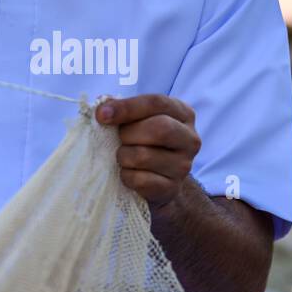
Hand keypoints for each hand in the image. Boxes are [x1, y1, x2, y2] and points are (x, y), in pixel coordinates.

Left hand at [95, 94, 200, 208]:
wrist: (158, 183)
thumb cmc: (144, 143)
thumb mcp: (138, 121)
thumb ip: (123, 109)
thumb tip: (103, 108)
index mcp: (183, 114)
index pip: (156, 103)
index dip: (127, 107)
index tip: (101, 115)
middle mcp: (190, 139)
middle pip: (158, 129)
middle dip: (128, 134)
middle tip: (119, 139)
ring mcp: (184, 166)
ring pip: (144, 156)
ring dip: (123, 156)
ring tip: (123, 157)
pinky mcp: (172, 188)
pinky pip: (140, 180)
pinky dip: (126, 176)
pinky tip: (128, 173)